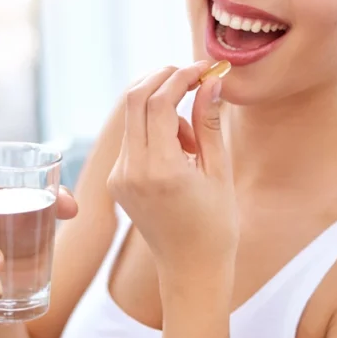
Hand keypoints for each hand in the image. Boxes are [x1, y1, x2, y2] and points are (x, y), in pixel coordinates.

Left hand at [106, 62, 236, 285]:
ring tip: (193, 140)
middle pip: (134, 100)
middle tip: (192, 77)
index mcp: (161, 169)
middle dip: (162, 79)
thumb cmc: (216, 224)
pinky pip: (132, 139)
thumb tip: (211, 80)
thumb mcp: (220, 170)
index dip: (181, 76)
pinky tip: (180, 153)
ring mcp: (119, 177)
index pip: (159, 102)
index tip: (204, 68)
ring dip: (161, 108)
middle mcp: (131, 171)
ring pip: (132, 117)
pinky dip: (153, 129)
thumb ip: (209, 121)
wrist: (191, 269)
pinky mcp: (116, 181)